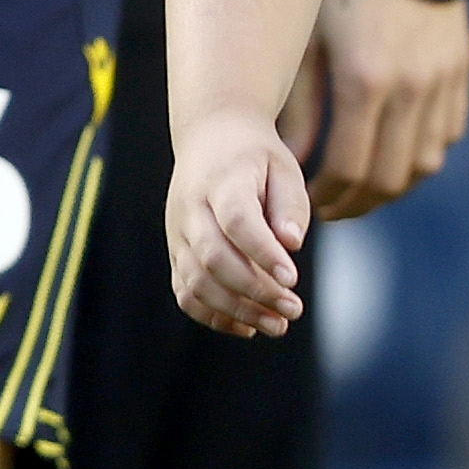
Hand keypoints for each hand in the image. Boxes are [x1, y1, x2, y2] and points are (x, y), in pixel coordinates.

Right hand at [167, 106, 313, 336]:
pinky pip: (185, 291)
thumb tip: (291, 244)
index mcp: (221, 181)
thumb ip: (290, 205)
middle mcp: (190, 209)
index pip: (237, 222)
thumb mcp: (283, 168)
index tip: (293, 280)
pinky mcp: (175, 252)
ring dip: (236, 310)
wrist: (210, 140)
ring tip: (277, 325)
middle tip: (293, 309)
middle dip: (255, 291)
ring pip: (196, 281)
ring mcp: (177, 233)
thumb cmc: (256, 158)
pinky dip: (213, 314)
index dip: (263, 253)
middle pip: (214, 258)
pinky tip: (247, 328)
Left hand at [287, 0, 468, 219]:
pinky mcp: (461, 69)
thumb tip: (291, 164)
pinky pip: (449, 133)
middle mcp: (413, 86)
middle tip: (330, 208)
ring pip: (425, 163)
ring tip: (362, 187)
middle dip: (357, 203)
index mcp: (367, 79)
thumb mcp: (303, 40)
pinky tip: (393, 152)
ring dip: (392, 186)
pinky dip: (421, 155)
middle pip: (390, 177)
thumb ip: (299, 108)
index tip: (305, 204)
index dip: (325, 196)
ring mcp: (444, 79)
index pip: (350, 168)